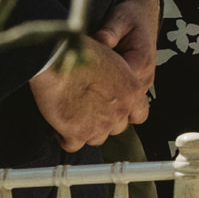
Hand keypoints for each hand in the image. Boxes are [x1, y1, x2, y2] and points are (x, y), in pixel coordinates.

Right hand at [30, 0, 157, 151]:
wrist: (58, 57)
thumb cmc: (80, 53)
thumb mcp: (112, 61)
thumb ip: (120, 80)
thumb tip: (113, 91)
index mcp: (133, 90)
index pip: (140, 114)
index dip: (126, 113)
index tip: (115, 111)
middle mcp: (120, 109)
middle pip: (116, 128)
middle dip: (103, 122)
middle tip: (88, 110)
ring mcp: (100, 124)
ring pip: (95, 138)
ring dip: (85, 130)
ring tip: (73, 115)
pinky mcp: (78, 133)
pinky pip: (73, 145)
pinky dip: (65, 137)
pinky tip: (59, 124)